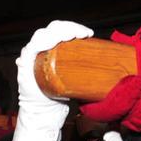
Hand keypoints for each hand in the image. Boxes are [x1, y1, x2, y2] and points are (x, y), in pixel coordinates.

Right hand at [8, 20, 92, 140]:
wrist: (46, 113)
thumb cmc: (63, 94)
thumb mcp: (78, 78)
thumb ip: (90, 69)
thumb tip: (114, 61)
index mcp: (53, 47)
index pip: (61, 29)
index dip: (74, 26)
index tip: (89, 33)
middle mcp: (41, 48)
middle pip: (52, 29)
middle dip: (68, 27)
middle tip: (83, 33)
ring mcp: (32, 56)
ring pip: (41, 36)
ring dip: (56, 33)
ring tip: (71, 35)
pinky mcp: (26, 67)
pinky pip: (29, 50)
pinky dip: (39, 44)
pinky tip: (50, 42)